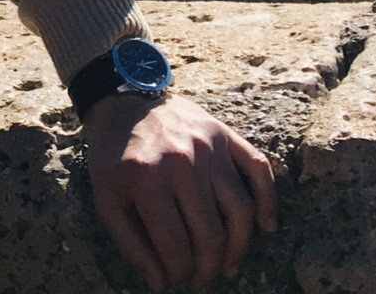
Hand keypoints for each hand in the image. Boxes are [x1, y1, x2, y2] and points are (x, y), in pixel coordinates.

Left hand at [83, 93, 277, 290]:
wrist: (122, 100)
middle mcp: (183, 163)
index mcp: (148, 180)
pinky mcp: (226, 134)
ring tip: (228, 264)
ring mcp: (209, 148)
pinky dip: (269, 201)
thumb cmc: (112, 153)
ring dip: (239, 246)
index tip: (178, 280)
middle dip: (209, 267)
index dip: (179, 272)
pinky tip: (266, 227)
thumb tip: (159, 283)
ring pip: (241, 210)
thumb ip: (130, 242)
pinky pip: (259, 170)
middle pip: (212, 234)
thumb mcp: (106, 196)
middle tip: (203, 278)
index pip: (176, 245)